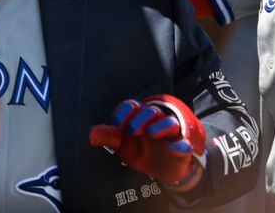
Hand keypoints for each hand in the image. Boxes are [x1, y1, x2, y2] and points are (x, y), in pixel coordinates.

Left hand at [89, 95, 206, 190]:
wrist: (163, 169)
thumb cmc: (141, 151)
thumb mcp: (122, 145)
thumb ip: (108, 137)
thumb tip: (91, 135)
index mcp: (138, 118)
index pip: (131, 106)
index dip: (124, 112)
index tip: (118, 124)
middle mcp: (155, 122)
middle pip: (150, 111)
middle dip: (140, 118)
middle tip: (132, 131)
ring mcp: (170, 135)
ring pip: (168, 123)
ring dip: (160, 126)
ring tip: (151, 133)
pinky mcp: (181, 149)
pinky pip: (183, 144)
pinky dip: (180, 145)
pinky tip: (175, 147)